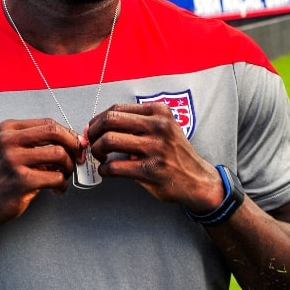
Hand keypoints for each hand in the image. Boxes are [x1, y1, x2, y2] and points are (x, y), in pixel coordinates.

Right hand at [0, 118, 84, 229]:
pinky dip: (62, 184)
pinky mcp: (21, 181)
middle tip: (78, 158)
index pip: (48, 123)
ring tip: (64, 176)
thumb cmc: (3, 177)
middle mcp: (8, 141)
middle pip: (54, 132)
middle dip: (73, 145)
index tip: (76, 145)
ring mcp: (13, 160)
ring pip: (59, 154)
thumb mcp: (12, 151)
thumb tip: (74, 140)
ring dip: (69, 167)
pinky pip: (56, 177)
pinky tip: (57, 189)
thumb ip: (37, 142)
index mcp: (7, 129)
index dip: (68, 134)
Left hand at [87, 103, 222, 210]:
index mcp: (159, 112)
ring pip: (109, 141)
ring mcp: (155, 148)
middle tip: (91, 142)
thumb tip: (101, 125)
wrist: (198, 180)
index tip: (92, 129)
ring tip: (100, 157)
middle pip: (109, 120)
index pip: (116, 109)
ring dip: (97, 150)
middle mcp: (158, 126)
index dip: (98, 120)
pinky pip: (114, 166)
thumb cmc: (175, 153)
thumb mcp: (164, 127)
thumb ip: (138, 122)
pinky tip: (107, 171)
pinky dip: (104, 169)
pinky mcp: (150, 170)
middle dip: (93, 132)